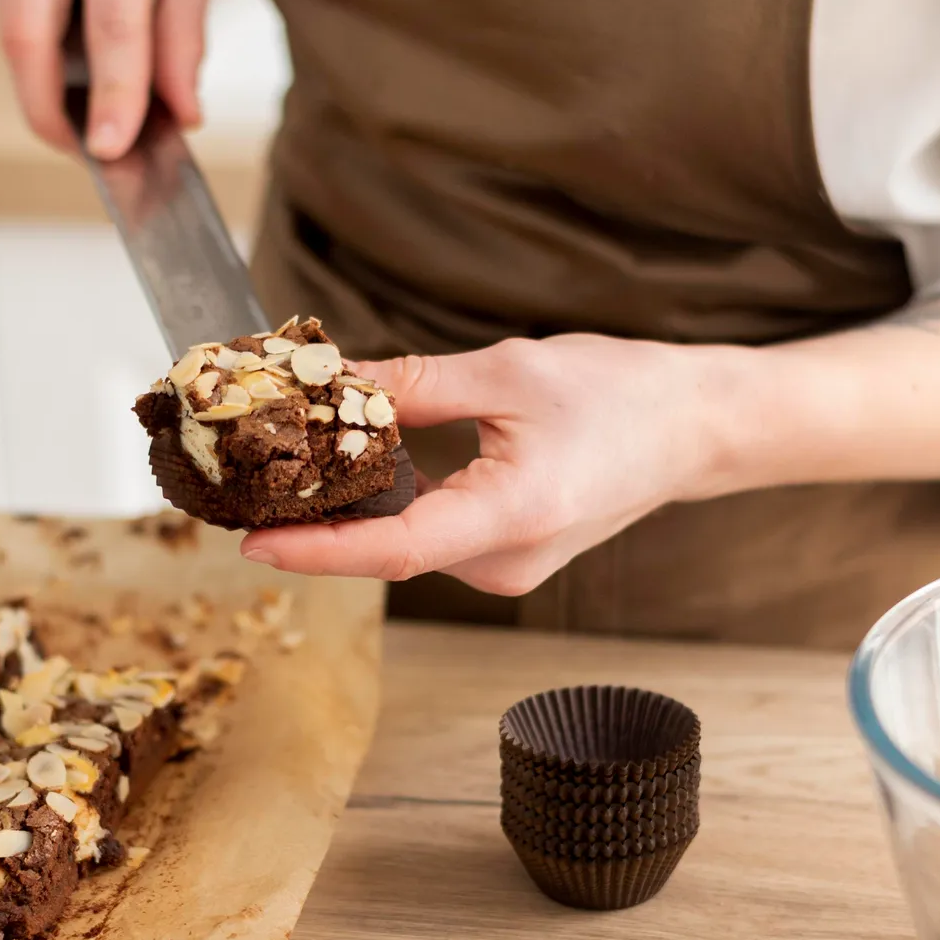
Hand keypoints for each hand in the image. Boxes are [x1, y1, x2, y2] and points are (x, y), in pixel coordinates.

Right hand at [0, 0, 229, 158]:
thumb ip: (184, 37)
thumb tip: (177, 115)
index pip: (110, 30)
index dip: (112, 100)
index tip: (113, 153)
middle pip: (28, 40)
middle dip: (50, 111)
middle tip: (86, 150)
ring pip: (11, 30)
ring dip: (45, 83)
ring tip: (90, 113)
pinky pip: (9, 5)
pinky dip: (40, 43)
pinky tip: (76, 52)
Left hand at [236, 303, 939, 594]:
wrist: (698, 428)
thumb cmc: (623, 394)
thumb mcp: (508, 371)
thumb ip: (413, 384)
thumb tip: (329, 385)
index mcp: (514, 514)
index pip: (395, 548)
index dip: (318, 549)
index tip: (252, 540)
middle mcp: (506, 561)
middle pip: (387, 547)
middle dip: (314, 515)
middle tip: (242, 475)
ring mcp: (506, 568)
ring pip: (404, 543)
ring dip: (347, 508)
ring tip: (283, 463)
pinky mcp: (504, 557)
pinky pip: (428, 537)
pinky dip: (386, 506)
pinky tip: (350, 467)